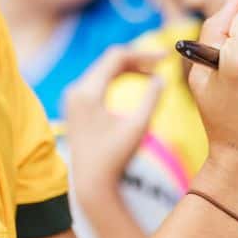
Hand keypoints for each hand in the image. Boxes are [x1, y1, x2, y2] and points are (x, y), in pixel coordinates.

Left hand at [63, 47, 165, 203]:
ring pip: (104, 68)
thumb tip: (162, 78)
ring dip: (128, 67)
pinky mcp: (75, 104)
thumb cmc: (116, 157)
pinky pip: (99, 79)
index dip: (143, 54)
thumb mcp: (138, 126)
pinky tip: (138, 80)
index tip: (165, 58)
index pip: (116, 57)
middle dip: (137, 59)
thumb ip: (152, 98)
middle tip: (162, 63)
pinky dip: (118, 77)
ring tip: (153, 71)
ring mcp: (73, 97)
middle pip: (109, 60)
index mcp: (87, 92)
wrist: (91, 183)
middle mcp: (75, 90)